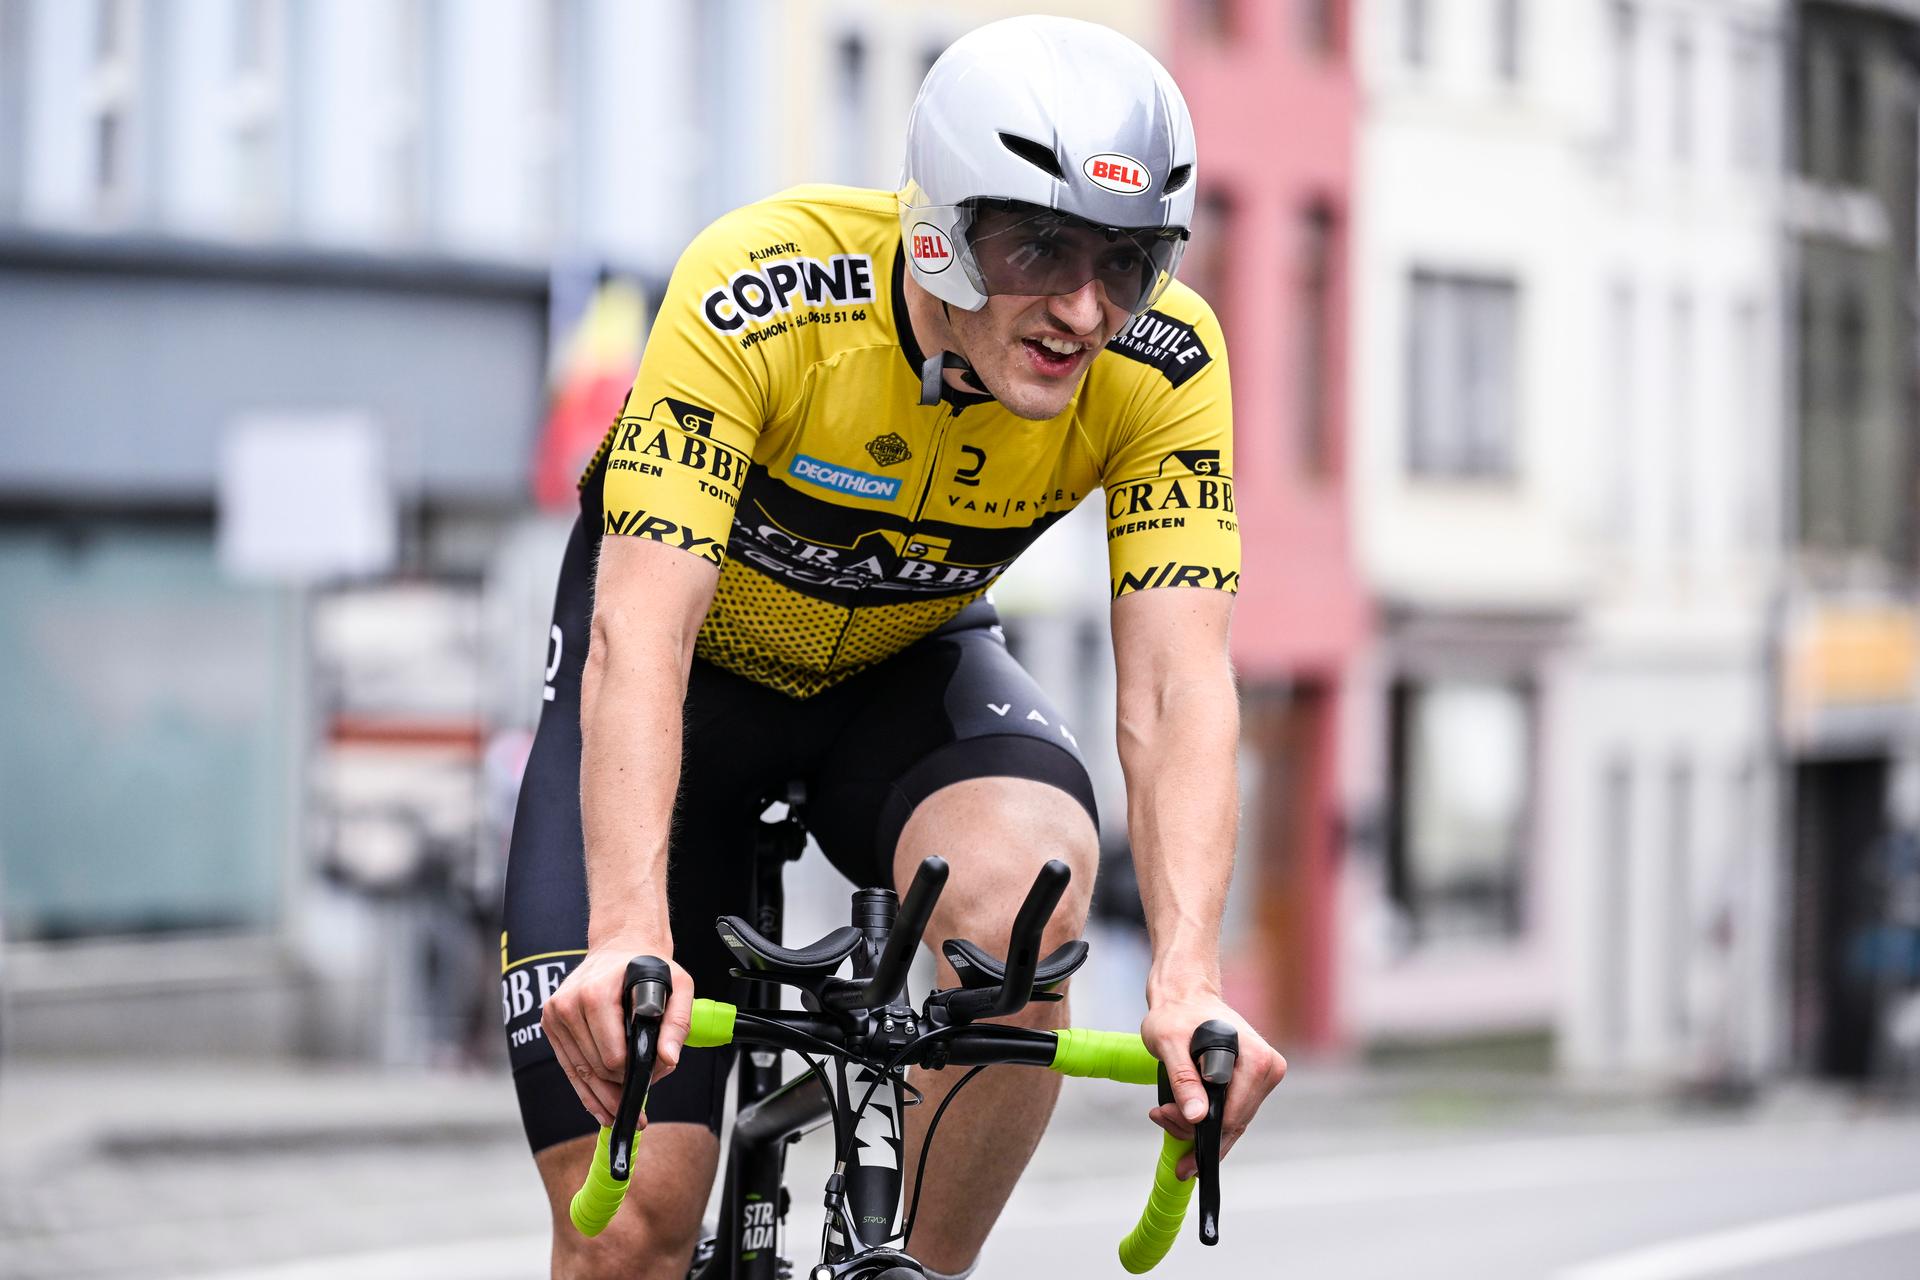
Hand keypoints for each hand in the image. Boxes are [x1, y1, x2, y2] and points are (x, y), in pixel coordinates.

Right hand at [540, 942, 694, 1127]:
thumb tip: (668, 1060)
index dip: (633, 1075)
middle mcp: (568, 1004)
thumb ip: (677, 1023)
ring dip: (603, 1097)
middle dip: (620, 1087)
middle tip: (641, 1102)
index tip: (651, 1080)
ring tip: (624, 1115)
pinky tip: (601, 1109)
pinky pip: (569, 1067)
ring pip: (580, 1073)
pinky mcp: (551, 1023)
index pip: (612, 1056)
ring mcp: (555, 1015)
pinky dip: (585, 1091)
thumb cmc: (649, 967)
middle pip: (595, 1068)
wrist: (620, 946)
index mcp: (596, 994)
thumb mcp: (679, 986)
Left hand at [1140, 995, 1286, 1179]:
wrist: (1186, 995)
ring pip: (1231, 1123)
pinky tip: (1179, 1109)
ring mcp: (1264, 1077)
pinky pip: (1231, 1113)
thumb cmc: (1178, 1013)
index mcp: (1255, 1058)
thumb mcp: (1169, 1043)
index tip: (1166, 1119)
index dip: (1199, 1128)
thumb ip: (1184, 1079)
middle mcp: (1268, 1068)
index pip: (1232, 1116)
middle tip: (1160, 1114)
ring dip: (1194, 1125)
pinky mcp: (1254, 1083)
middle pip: (1233, 1123)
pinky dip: (1204, 1117)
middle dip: (1192, 1127)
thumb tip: (1197, 1116)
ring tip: (1164, 1111)